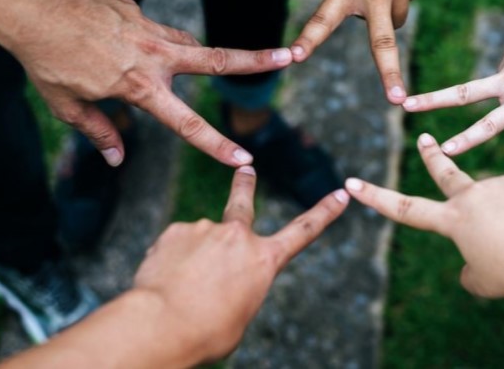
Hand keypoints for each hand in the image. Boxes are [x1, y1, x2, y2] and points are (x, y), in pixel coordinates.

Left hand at [0, 0, 291, 167]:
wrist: (31, 7)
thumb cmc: (46, 61)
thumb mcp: (67, 106)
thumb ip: (98, 132)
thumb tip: (118, 158)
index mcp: (139, 87)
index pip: (187, 123)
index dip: (217, 145)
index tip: (245, 159)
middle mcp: (154, 56)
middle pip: (218, 59)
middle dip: (257, 60)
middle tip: (293, 54)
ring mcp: (148, 29)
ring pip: (189, 45)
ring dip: (198, 56)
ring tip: (177, 65)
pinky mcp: (138, 11)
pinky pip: (156, 32)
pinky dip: (150, 43)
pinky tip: (123, 43)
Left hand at [133, 166, 349, 362]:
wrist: (161, 325)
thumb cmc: (205, 332)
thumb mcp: (238, 316)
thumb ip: (238, 288)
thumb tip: (219, 276)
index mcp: (264, 260)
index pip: (304, 231)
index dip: (325, 212)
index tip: (341, 194)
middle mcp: (238, 236)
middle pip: (244, 202)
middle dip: (245, 184)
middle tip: (245, 170)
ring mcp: (206, 229)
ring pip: (201, 242)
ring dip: (193, 259)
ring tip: (181, 289)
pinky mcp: (176, 231)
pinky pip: (175, 246)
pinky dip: (171, 261)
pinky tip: (165, 281)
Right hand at [344, 133, 503, 297]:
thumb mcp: (485, 282)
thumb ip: (471, 270)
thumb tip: (474, 258)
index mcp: (454, 219)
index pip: (405, 208)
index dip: (376, 197)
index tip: (352, 181)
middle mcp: (472, 196)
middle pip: (444, 171)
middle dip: (430, 156)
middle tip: (424, 138)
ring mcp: (498, 186)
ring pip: (494, 211)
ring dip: (503, 228)